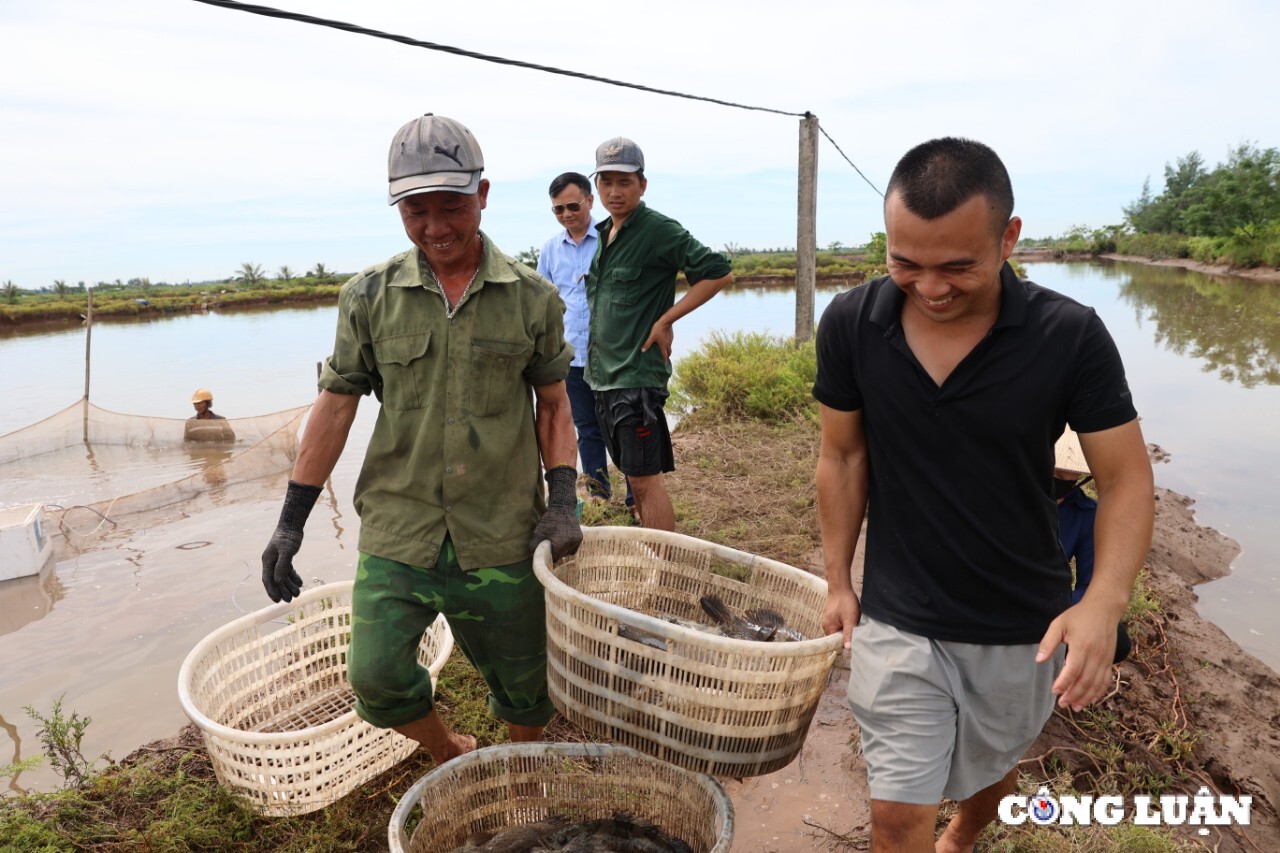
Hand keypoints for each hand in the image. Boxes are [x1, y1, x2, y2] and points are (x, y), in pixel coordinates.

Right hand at [261, 481, 321, 602]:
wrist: (292, 525)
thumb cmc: (288, 537)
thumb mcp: (286, 552)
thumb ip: (282, 566)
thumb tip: (278, 582)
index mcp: (267, 561)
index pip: (267, 579)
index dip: (272, 591)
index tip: (277, 600)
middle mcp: (271, 561)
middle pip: (275, 580)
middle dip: (282, 591)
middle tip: (290, 600)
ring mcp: (278, 560)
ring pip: (282, 576)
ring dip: (289, 585)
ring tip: (298, 594)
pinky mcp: (285, 557)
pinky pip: (288, 570)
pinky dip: (293, 577)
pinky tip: (300, 583)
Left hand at [530, 466, 582, 561]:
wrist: (562, 508)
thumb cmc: (548, 520)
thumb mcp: (538, 533)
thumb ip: (534, 547)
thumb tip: (533, 556)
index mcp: (560, 544)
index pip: (555, 558)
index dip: (550, 557)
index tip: (547, 553)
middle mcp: (570, 543)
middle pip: (562, 556)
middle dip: (556, 553)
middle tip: (551, 546)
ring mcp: (576, 540)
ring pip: (569, 552)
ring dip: (563, 550)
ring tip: (557, 542)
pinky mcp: (580, 537)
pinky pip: (574, 548)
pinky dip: (569, 546)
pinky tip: (563, 540)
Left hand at [641, 319, 673, 362]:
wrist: (666, 321)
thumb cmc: (658, 329)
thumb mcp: (651, 337)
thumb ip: (647, 344)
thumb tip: (642, 351)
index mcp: (663, 346)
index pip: (665, 355)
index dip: (665, 360)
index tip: (665, 364)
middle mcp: (668, 344)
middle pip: (669, 352)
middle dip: (667, 356)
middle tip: (665, 358)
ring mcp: (670, 340)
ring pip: (669, 347)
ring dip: (667, 350)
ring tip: (664, 350)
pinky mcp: (671, 336)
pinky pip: (670, 342)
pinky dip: (668, 344)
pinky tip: (665, 341)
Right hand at [822, 588, 861, 649]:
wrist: (841, 586)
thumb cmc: (845, 602)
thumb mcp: (850, 619)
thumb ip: (848, 634)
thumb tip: (848, 648)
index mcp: (828, 628)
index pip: (836, 643)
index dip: (846, 642)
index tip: (853, 637)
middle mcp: (826, 625)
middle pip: (838, 636)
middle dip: (848, 633)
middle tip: (855, 626)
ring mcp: (828, 619)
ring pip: (840, 629)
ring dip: (847, 626)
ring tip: (853, 619)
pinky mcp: (832, 615)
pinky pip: (840, 623)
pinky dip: (846, 621)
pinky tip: (850, 615)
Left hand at [1036, 599, 1121, 710]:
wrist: (1105, 609)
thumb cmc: (1079, 616)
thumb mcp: (1059, 624)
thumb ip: (1048, 642)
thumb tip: (1038, 660)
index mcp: (1082, 645)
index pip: (1073, 670)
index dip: (1064, 683)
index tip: (1054, 691)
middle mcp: (1096, 654)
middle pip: (1086, 681)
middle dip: (1073, 695)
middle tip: (1062, 703)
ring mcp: (1105, 659)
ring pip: (1097, 684)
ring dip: (1086, 697)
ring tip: (1075, 707)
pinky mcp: (1110, 660)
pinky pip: (1106, 680)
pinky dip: (1099, 692)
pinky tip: (1091, 700)